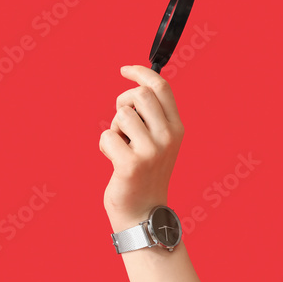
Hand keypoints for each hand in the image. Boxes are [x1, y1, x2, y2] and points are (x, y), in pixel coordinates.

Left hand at [99, 65, 183, 226]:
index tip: (125, 70)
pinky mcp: (131, 164)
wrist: (144, 211)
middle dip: (123, 101)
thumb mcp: (159, 141)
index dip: (141, 72)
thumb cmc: (147, 172)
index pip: (161, 87)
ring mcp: (151, 151)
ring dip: (114, 128)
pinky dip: (106, 146)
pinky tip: (115, 160)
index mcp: (177, 128)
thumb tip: (136, 86)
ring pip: (121, 115)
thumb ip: (154, 116)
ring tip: (122, 146)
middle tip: (121, 120)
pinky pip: (107, 136)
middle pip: (139, 95)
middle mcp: (168, 137)